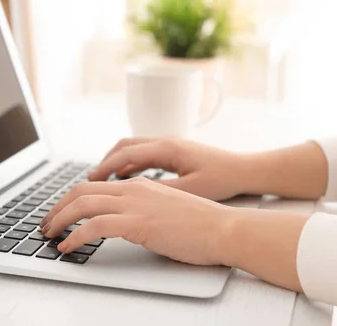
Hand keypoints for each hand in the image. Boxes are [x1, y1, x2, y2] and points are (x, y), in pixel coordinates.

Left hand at [40, 177, 234, 265]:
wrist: (223, 229)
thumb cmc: (200, 225)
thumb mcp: (165, 209)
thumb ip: (143, 210)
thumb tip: (124, 224)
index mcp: (139, 185)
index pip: (94, 185)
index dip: (71, 199)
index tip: (61, 213)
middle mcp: (133, 188)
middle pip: (81, 190)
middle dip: (58, 207)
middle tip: (46, 223)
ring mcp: (135, 204)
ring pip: (83, 204)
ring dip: (60, 220)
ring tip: (49, 234)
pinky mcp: (138, 223)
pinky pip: (94, 226)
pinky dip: (75, 236)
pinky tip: (68, 246)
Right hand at [88, 136, 247, 200]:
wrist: (246, 170)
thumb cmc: (222, 179)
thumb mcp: (190, 190)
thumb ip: (161, 190)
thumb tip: (133, 195)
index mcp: (166, 148)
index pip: (125, 154)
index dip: (104, 167)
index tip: (89, 180)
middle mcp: (165, 141)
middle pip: (124, 146)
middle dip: (105, 162)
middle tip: (90, 180)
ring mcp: (170, 144)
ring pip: (133, 148)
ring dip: (116, 162)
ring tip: (102, 180)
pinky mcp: (175, 151)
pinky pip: (144, 154)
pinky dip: (130, 164)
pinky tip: (126, 178)